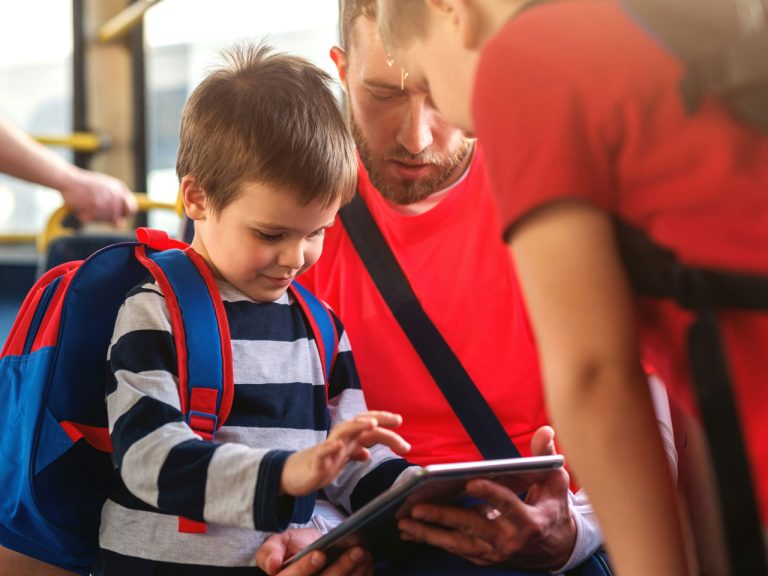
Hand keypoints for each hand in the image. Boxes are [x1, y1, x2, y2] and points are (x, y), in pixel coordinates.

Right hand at [58, 167, 136, 224]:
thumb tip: (120, 224)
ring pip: (105, 220)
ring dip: (94, 217)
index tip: (116, 217)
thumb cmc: (84, 186)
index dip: (124, 215)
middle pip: (118, 217)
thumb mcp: (103, 192)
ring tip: (85, 205)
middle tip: (93, 209)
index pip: (131, 208)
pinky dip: (85, 216)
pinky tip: (80, 207)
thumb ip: (114, 207)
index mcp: (119, 188)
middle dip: (105, 217)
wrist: (67, 179)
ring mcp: (107, 199)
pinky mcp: (96, 205)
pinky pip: (94, 220)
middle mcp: (116, 193)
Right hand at [256, 528, 371, 575]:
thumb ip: (270, 552)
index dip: (304, 568)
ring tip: (364, 554)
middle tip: (356, 551)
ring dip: (355, 574)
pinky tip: (367, 565)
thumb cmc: (291, 551)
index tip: (319, 554)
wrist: (308, 555)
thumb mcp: (275, 545)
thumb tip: (272, 565)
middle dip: (340, 569)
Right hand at [281, 411, 409, 495]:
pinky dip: (330, 447)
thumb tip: (368, 453)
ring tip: (372, 424)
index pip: (369, 427)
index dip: (384, 421)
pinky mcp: (316, 461)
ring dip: (357, 426)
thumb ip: (355, 453)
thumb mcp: (342, 459)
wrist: (294, 474)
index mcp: (349, 440)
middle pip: (360, 424)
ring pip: (343, 432)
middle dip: (379, 419)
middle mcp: (340, 439)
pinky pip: (323, 452)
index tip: (400, 421)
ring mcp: (328, 449)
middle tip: (398, 420)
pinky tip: (339, 445)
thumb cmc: (320, 464)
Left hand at [398, 426, 575, 569]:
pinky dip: (433, 539)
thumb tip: (544, 429)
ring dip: (429, 533)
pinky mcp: (483, 556)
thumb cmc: (553, 507)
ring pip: (458, 542)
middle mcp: (510, 540)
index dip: (491, 494)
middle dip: (443, 516)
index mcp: (530, 521)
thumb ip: (546, 455)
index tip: (471, 482)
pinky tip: (412, 530)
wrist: (556, 548)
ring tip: (405, 521)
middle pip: (473, 526)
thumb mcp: (555, 481)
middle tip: (417, 506)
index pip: (508, 505)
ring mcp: (495, 551)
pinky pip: (454, 547)